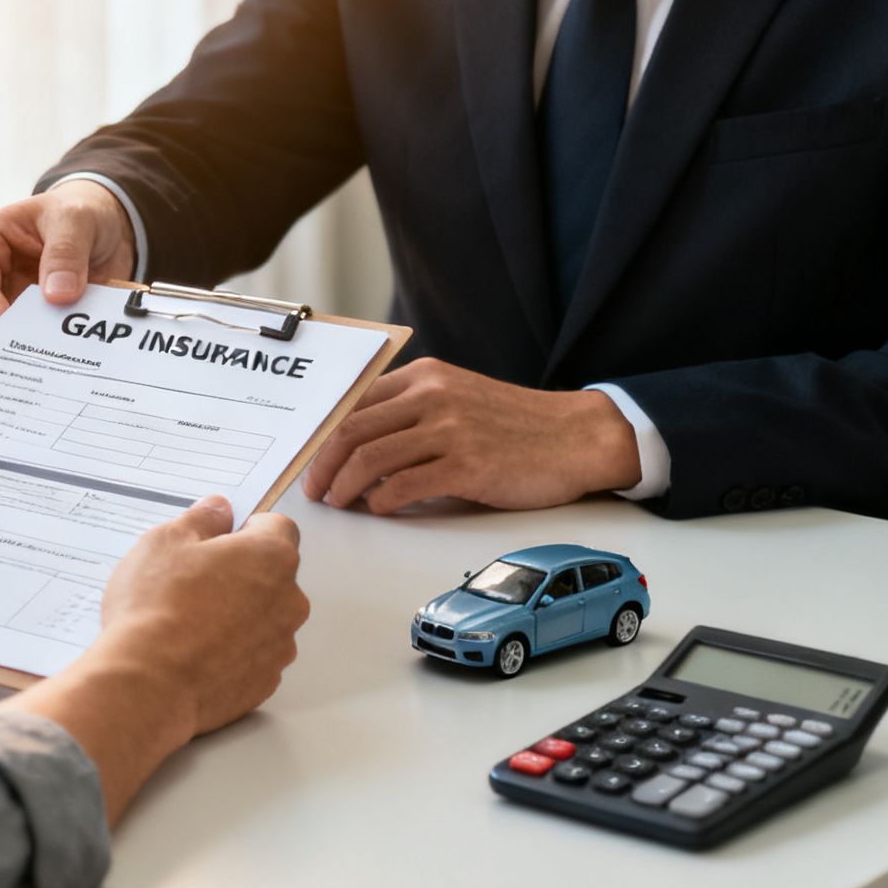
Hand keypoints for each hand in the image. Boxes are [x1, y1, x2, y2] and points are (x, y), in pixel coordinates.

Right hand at [0, 178, 137, 341]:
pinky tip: (45, 356)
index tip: (8, 336)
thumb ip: (67, 253)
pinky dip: (22, 351)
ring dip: (10, 346)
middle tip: (31, 356)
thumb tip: (57, 295)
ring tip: (43, 357)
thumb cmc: (74, 213)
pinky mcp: (5, 318)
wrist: (97, 229)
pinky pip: (4, 344)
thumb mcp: (76, 220)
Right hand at [91, 497, 307, 737]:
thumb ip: (201, 519)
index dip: (245, 530)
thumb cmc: (156, 610)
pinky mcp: (264, 683)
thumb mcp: (165, 542)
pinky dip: (231, 652)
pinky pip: (252, 656)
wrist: (148, 685)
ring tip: (188, 623)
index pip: (277, 527)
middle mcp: (289, 601)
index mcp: (272, 557)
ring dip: (237, 615)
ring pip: (263, 618)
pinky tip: (194, 654)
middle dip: (240, 574)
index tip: (216, 541)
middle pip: (272, 575)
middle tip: (193, 582)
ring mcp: (279, 646)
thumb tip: (219, 510)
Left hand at [303, 358, 639, 514]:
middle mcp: (434, 396)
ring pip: (370, 459)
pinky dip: (382, 502)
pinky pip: (405, 486)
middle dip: (322, 464)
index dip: (322, 435)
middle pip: (351, 430)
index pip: (354, 402)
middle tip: (314, 489)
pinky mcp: (469, 465)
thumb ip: (413, 411)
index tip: (310, 459)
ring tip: (340, 503)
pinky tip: (380, 510)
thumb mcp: (459, 399)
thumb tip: (357, 446)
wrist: (576, 436)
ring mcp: (451, 430)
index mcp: (426, 377)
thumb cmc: (516, 425)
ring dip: (345, 487)